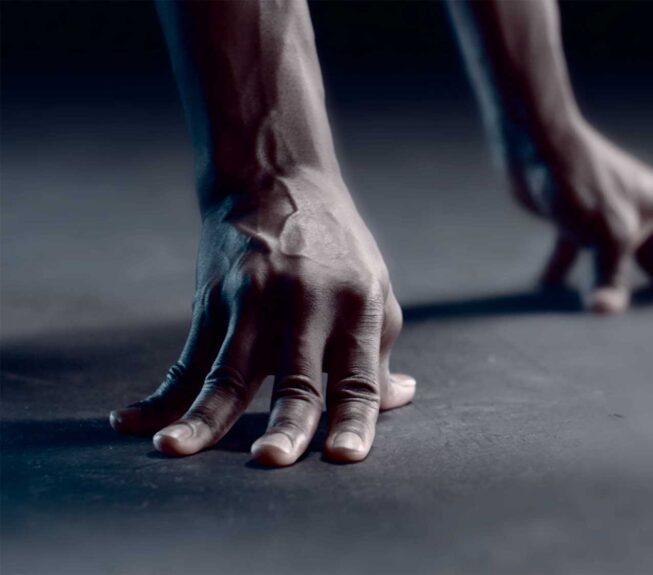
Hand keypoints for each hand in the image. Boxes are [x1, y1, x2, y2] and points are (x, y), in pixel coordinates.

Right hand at [110, 174, 413, 465]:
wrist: (276, 179)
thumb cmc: (336, 248)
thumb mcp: (371, 289)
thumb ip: (377, 352)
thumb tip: (398, 400)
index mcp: (355, 307)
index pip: (358, 376)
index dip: (354, 420)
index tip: (343, 458)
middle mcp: (307, 305)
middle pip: (296, 378)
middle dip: (285, 424)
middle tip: (271, 461)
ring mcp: (255, 301)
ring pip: (227, 372)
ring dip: (202, 417)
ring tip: (176, 450)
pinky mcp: (214, 299)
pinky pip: (187, 358)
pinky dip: (160, 395)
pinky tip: (133, 422)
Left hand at [511, 121, 652, 312]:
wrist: (533, 140)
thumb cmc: (580, 182)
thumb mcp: (606, 236)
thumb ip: (611, 278)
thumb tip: (605, 311)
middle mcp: (638, 212)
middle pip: (647, 266)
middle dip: (644, 299)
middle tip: (650, 340)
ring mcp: (605, 215)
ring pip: (609, 264)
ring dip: (604, 290)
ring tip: (604, 329)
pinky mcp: (572, 219)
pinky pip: (573, 257)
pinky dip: (564, 277)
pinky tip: (553, 302)